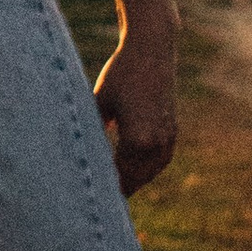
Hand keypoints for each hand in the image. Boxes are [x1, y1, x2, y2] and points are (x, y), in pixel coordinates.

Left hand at [93, 26, 178, 194]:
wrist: (152, 50)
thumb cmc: (120, 73)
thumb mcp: (99, 102)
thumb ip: (92, 129)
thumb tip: (79, 150)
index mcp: (136, 140)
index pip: (119, 175)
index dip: (105, 186)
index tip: (91, 197)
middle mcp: (156, 143)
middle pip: (136, 178)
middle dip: (120, 187)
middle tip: (101, 200)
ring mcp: (168, 137)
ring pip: (151, 172)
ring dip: (135, 180)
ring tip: (117, 188)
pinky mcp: (172, 129)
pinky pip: (161, 160)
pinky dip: (148, 169)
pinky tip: (135, 171)